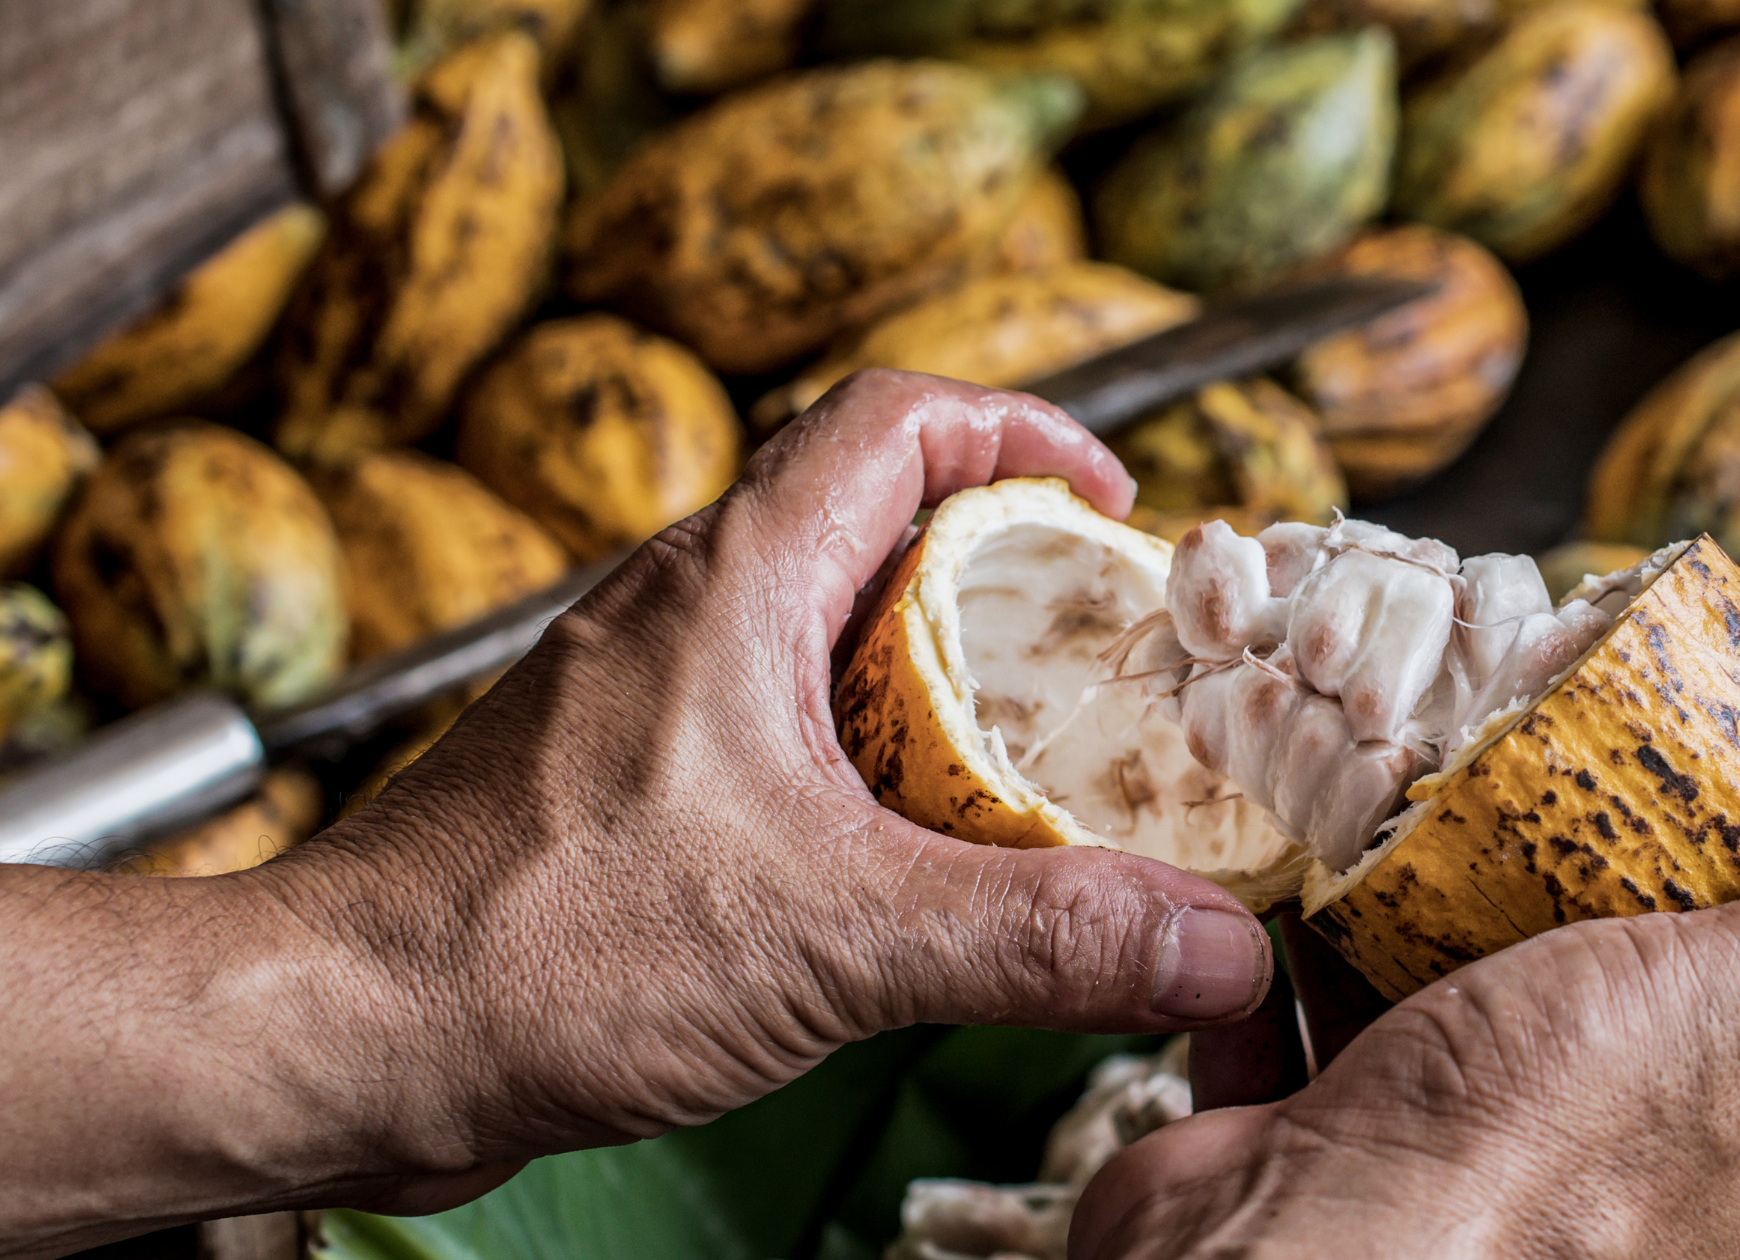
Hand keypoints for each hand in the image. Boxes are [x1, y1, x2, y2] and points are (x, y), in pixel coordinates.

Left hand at [0, 372, 1272, 1257]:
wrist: (338, 1035)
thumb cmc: (528, 948)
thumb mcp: (832, 938)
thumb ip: (1036, 937)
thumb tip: (1208, 947)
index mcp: (734, 582)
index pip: (895, 418)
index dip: (1021, 431)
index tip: (1110, 500)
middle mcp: (685, 609)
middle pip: (877, 525)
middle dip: (1007, 579)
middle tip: (1097, 660)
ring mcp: (648, 693)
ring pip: (827, 634)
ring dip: (937, 684)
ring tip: (1029, 768)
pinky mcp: (626, 780)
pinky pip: (778, 727)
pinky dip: (866, 766)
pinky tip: (905, 859)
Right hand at [1070, 749, 1739, 1259]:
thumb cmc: (1513, 1166)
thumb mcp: (1715, 1012)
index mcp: (1694, 1190)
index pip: (1729, 1039)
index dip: (1704, 925)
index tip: (1659, 816)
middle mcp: (1558, 1195)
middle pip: (1558, 1010)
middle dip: (1524, 903)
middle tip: (1507, 784)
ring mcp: (1416, 1175)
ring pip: (1413, 1015)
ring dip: (1389, 917)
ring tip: (1386, 806)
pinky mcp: (1292, 1150)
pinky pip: (1287, 1033)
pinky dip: (1270, 962)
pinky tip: (1274, 892)